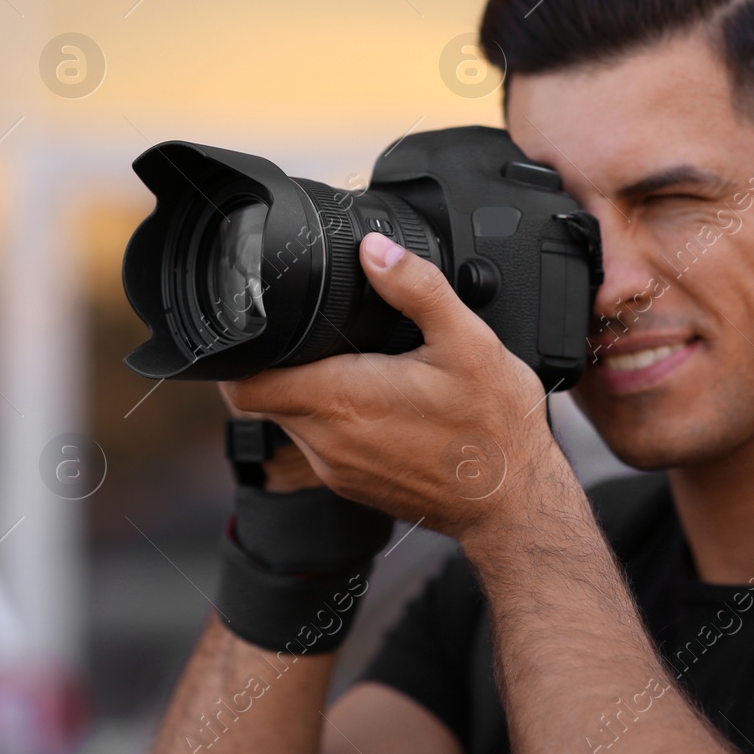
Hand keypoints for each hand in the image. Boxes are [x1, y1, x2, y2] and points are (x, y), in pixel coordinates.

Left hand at [224, 232, 572, 540]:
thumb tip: (376, 249)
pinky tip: (366, 400)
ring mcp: (337, 469)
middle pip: (263, 399)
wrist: (514, 505)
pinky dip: (326, 418)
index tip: (259, 327)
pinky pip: (317, 444)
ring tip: (342, 362)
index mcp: (341, 400)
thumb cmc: (494, 430)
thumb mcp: (467, 342)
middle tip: (306, 333)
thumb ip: (416, 288)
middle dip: (274, 364)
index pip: (247, 384)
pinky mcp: (351, 485)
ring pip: (290, 421)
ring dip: (303, 391)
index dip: (240, 353)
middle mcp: (327, 441)